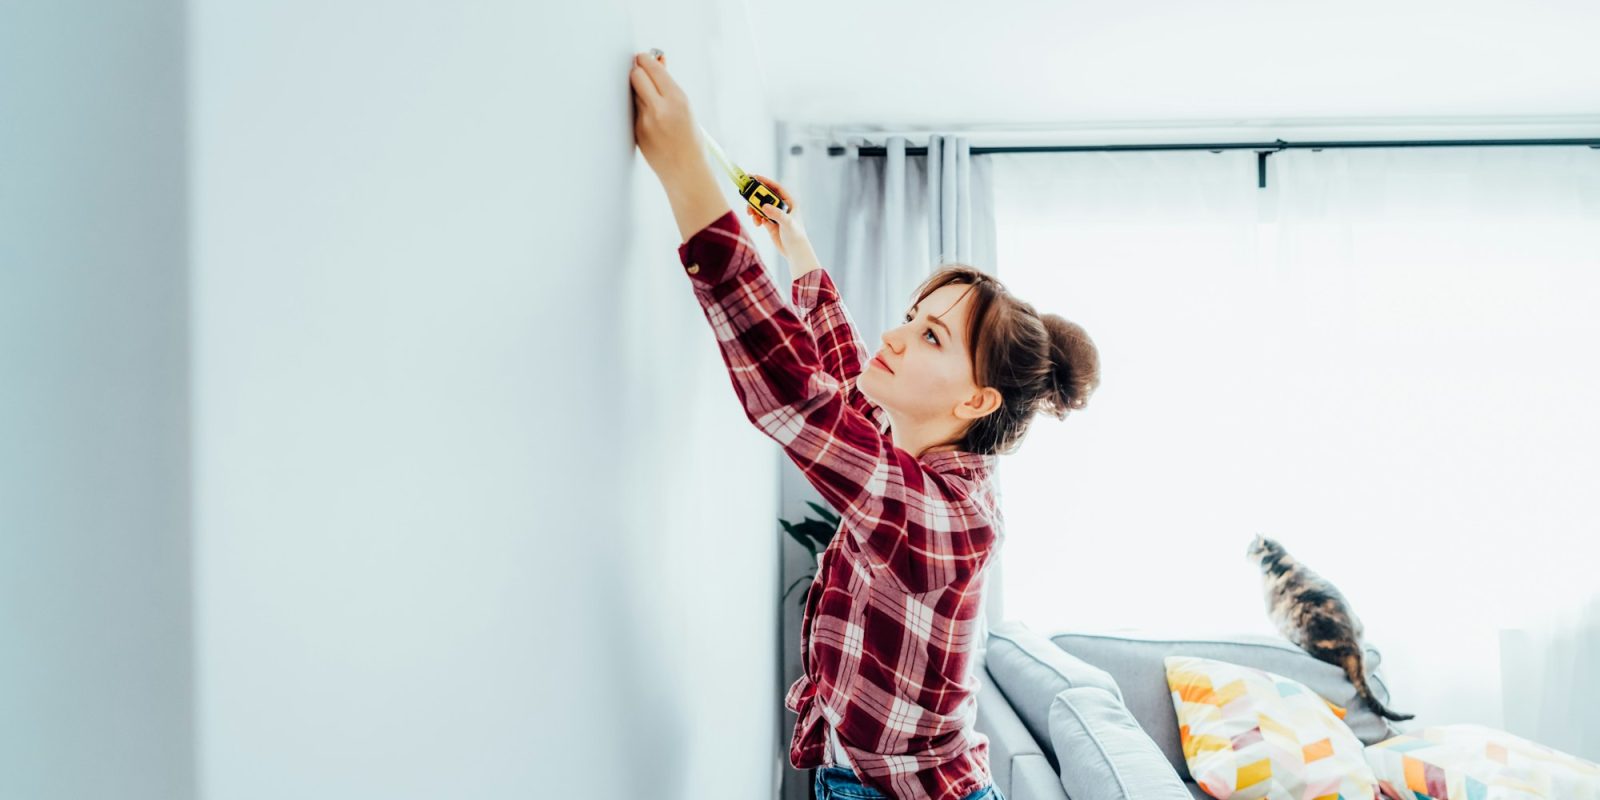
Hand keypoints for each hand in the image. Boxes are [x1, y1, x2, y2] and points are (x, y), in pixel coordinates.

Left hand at [630, 51, 703, 182]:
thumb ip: (669, 84)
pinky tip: (651, 118)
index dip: (645, 60)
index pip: (651, 68)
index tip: (643, 58)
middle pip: (636, 75)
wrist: (686, 171)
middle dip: (638, 70)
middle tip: (641, 71)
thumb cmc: (690, 137)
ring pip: (633, 92)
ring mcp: (645, 122)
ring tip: (651, 99)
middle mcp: (659, 109)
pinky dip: (639, 107)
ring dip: (638, 89)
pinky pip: (633, 110)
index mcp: (677, 100)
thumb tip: (657, 59)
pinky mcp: (636, 132)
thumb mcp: (686, 108)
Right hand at [745, 173, 807, 259]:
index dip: (765, 181)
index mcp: (789, 202)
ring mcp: (775, 215)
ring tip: (751, 214)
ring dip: (754, 209)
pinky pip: (759, 216)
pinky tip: (757, 223)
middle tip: (746, 196)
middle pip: (765, 196)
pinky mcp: (770, 223)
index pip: (776, 188)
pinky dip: (756, 218)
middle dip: (755, 196)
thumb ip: (776, 214)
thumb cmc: (796, 236)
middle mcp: (782, 207)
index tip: (754, 177)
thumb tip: (763, 206)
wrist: (794, 252)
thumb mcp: (787, 223)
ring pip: (760, 206)